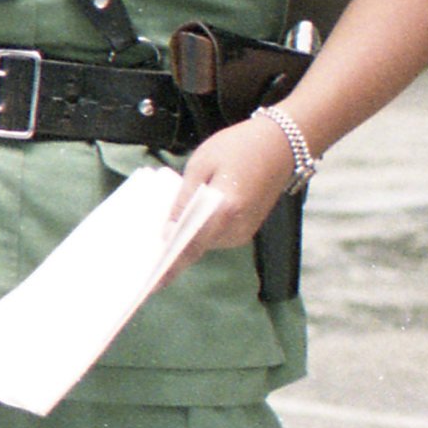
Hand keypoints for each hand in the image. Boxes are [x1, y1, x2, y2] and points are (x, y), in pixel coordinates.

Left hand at [164, 115, 297, 274]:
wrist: (281, 144)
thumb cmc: (238, 147)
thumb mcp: (201, 164)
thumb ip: (183, 199)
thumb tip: (167, 231)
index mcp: (224, 211)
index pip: (191, 247)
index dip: (169, 266)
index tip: (151, 284)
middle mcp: (237, 229)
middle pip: (198, 248)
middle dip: (174, 250)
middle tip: (145, 253)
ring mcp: (245, 232)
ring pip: (207, 243)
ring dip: (187, 239)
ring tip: (163, 231)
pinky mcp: (248, 230)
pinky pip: (218, 236)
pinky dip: (202, 232)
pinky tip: (187, 221)